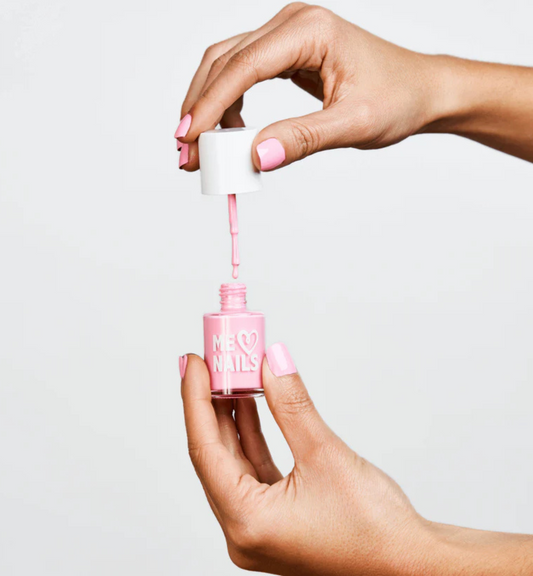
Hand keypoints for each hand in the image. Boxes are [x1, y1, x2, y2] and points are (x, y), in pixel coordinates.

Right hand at [175, 3, 532, 168]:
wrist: (420, 91)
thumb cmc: (397, 99)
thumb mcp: (353, 124)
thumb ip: (302, 139)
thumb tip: (254, 157)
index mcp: (310, 30)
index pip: (244, 66)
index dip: (211, 105)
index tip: (188, 140)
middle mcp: (292, 23)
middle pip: (224, 60)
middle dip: (200, 108)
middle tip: (185, 154)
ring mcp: (287, 36)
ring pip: (227, 66)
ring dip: (208, 106)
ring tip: (200, 149)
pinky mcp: (286, 53)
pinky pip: (243, 75)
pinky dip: (228, 104)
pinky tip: (231, 132)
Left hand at [181, 347, 425, 574]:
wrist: (412, 564)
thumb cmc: (376, 530)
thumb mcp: (326, 455)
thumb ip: (292, 406)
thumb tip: (271, 362)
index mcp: (247, 523)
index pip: (205, 450)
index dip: (195, 400)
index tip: (194, 363)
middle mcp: (245, 531)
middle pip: (216, 455)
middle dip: (211, 404)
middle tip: (211, 362)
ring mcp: (260, 526)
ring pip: (235, 461)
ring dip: (233, 417)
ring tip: (230, 375)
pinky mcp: (277, 518)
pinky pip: (254, 470)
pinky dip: (252, 436)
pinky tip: (251, 406)